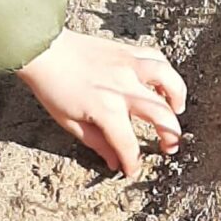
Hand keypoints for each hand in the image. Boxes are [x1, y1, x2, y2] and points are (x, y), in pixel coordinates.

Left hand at [16, 29, 186, 175]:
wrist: (43, 49)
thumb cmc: (51, 85)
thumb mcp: (69, 122)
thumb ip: (96, 142)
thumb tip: (114, 161)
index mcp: (106, 109)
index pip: (128, 144)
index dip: (133, 162)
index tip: (132, 170)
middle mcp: (123, 87)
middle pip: (161, 114)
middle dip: (170, 136)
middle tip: (169, 147)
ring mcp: (129, 66)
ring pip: (168, 80)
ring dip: (177, 98)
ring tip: (177, 110)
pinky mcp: (127, 51)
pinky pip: (156, 58)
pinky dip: (164, 72)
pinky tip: (162, 83)